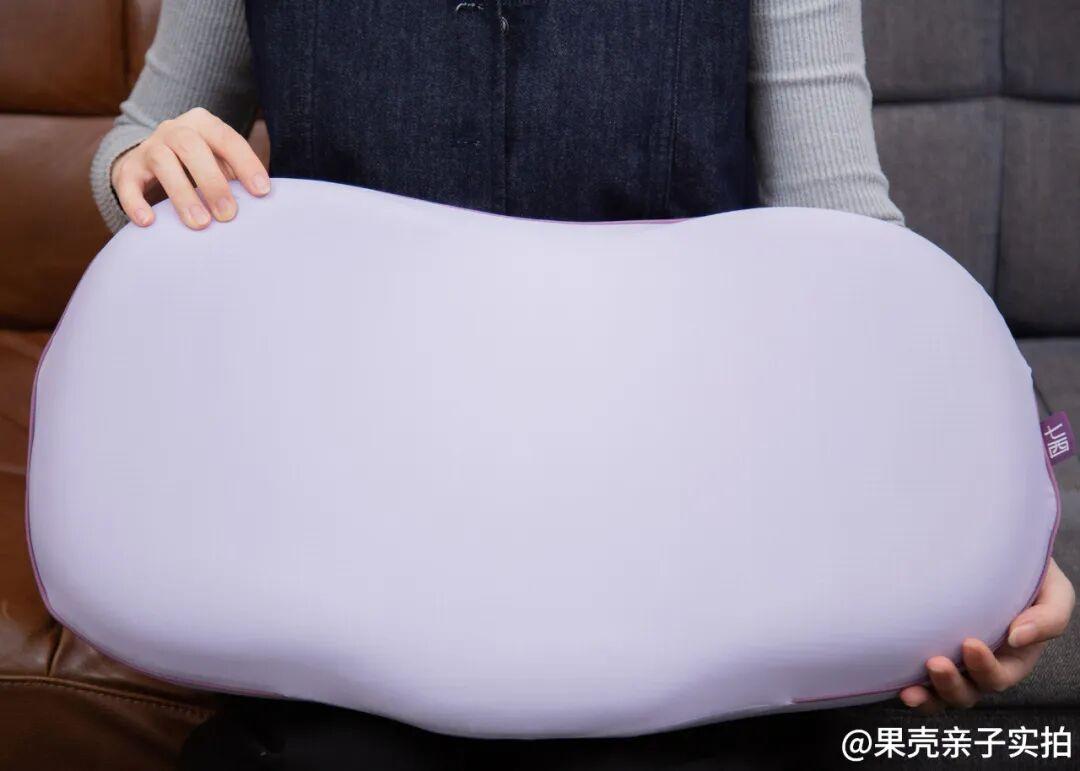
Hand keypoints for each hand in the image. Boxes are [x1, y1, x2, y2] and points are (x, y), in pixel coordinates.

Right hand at [111, 107, 269, 229]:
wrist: (152, 162)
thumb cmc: (200, 166)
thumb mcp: (221, 162)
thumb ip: (238, 175)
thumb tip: (264, 200)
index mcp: (204, 124)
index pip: (227, 139)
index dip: (246, 164)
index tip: (262, 192)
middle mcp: (174, 130)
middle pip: (191, 147)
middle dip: (212, 182)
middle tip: (228, 215)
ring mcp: (148, 147)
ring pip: (162, 162)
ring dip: (182, 195)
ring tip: (200, 224)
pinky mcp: (127, 169)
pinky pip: (127, 182)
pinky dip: (136, 202)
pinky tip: (149, 222)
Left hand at [900, 559, 1074, 712]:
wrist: (991, 552)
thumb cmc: (1025, 572)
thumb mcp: (1052, 591)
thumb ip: (1048, 617)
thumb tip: (1018, 637)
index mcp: (1011, 657)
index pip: (998, 676)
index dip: (985, 668)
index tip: (970, 643)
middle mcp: (980, 665)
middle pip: (967, 692)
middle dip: (951, 684)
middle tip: (935, 663)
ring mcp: (951, 661)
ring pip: (939, 694)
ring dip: (927, 695)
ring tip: (909, 689)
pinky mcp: (922, 651)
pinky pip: (915, 681)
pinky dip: (908, 688)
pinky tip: (896, 684)